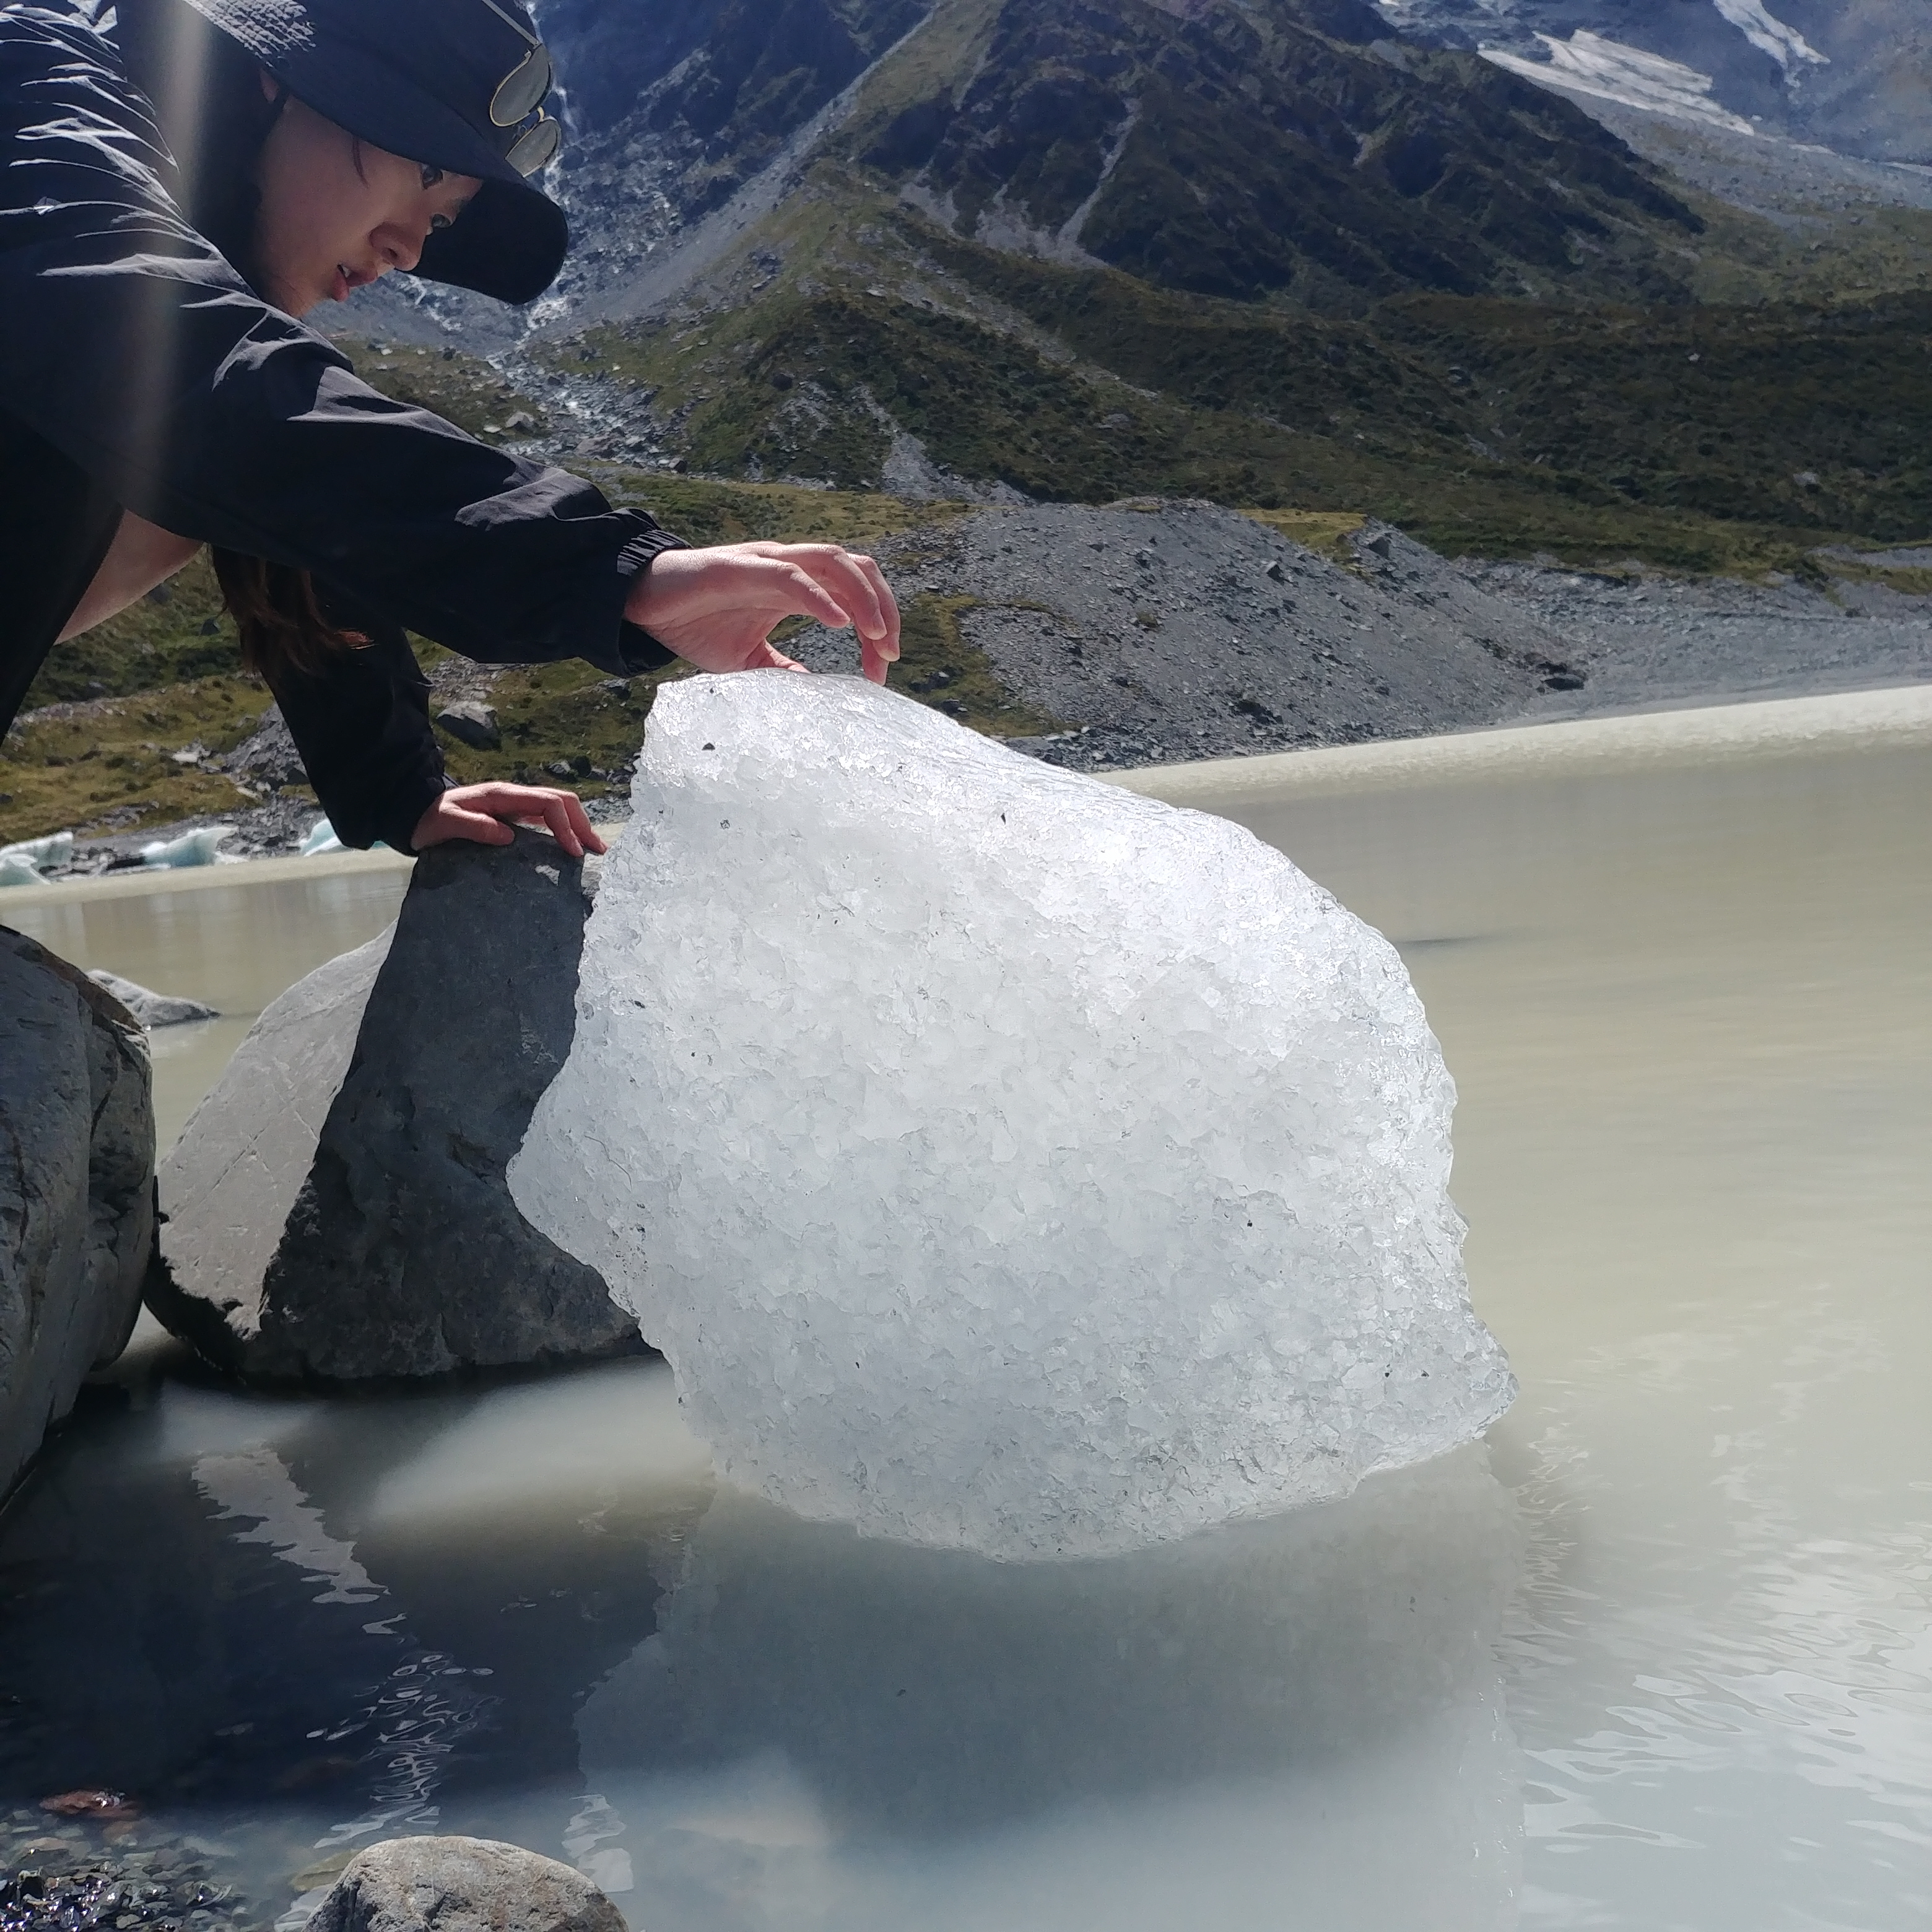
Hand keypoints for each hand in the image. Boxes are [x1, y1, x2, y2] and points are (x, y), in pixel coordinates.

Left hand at [411, 783, 607, 859]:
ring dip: (578, 827)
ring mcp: (517, 807)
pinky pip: (548, 821)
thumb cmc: (430, 820)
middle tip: (596, 851)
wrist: (416, 815)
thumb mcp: (446, 823)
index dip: (565, 826)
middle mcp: (515, 797)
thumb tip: (509, 836)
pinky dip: (565, 832)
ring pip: (559, 809)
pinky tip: (571, 849)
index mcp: (504, 795)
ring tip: (593, 851)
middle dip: (582, 824)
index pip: (548, 803)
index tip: (572, 853)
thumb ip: (474, 826)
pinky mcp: (515, 819)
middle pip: (562, 802)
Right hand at [624, 542, 900, 683]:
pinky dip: (820, 596)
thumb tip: (813, 695)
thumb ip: (784, 671)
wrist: (644, 605)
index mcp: (798, 588)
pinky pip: (791, 574)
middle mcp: (790, 567)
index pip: (856, 596)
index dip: (880, 628)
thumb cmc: (695, 624)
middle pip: (859, 571)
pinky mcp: (742, 568)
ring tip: (878, 637)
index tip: (883, 671)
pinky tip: (839, 622)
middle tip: (890, 656)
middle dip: (885, 610)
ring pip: (834, 561)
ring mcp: (767, 563)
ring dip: (864, 597)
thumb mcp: (750, 661)